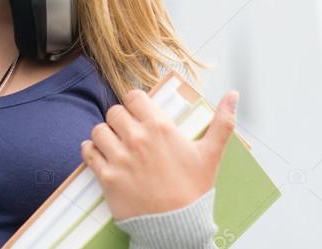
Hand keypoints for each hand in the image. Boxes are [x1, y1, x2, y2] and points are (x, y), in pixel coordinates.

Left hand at [80, 88, 238, 220]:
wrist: (178, 226)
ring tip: (114, 144)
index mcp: (159, 127)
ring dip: (105, 135)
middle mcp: (137, 138)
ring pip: (98, 130)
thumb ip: (223, 122)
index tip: (139, 112)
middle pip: (114, 111)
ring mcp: (120, 158)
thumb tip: (234, 95)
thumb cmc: (194, 189)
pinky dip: (91, 151)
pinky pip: (88, 152)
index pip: (134, 97)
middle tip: (128, 131)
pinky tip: (101, 155)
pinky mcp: (107, 177)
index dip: (135, 103)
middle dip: (120, 119)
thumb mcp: (211, 154)